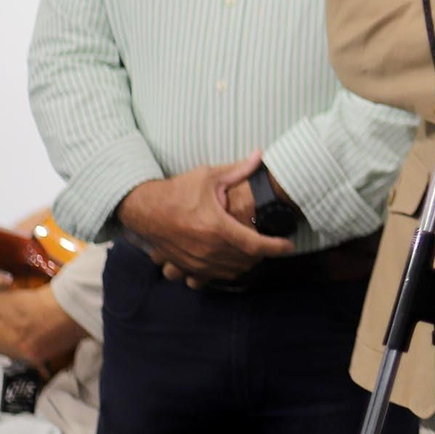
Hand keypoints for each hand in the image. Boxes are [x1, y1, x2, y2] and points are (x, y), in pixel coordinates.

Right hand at [119, 152, 294, 286]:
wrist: (145, 209)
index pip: (255, 244)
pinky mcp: (186, 267)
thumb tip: (260, 155)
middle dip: (262, 254)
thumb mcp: (209, 176)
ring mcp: (196, 262)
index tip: (289, 246)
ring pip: (231, 272)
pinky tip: (229, 262)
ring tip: (253, 251)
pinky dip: (224, 272)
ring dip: (246, 264)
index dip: (276, 247)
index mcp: (218, 228)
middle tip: (270, 242)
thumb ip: (238, 170)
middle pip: (246, 261)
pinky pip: (211, 278)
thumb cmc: (178, 191)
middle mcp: (209, 250)